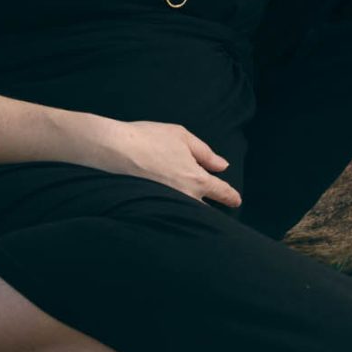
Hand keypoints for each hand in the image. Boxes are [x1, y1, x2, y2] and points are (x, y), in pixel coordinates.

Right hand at [99, 119, 241, 207]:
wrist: (115, 151)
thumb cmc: (148, 139)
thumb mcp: (181, 137)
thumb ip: (205, 153)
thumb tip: (222, 166)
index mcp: (197, 180)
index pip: (222, 193)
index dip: (231, 197)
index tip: (236, 201)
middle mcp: (186, 198)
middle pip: (206, 210)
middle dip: (211, 209)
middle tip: (213, 207)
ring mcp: (169, 206)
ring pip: (188, 213)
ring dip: (192, 212)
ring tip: (190, 208)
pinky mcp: (152, 211)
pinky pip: (170, 214)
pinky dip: (173, 212)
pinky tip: (169, 208)